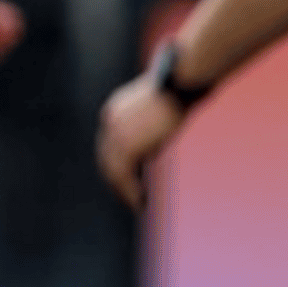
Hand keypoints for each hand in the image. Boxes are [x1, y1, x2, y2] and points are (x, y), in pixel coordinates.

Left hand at [96, 71, 185, 210]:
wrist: (181, 82)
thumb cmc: (180, 88)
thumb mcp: (159, 108)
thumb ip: (149, 128)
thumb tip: (149, 150)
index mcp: (114, 110)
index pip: (108, 144)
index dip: (114, 163)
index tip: (124, 178)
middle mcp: (110, 121)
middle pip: (106, 157)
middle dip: (115, 179)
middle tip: (126, 197)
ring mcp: (116, 134)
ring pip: (112, 170)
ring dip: (122, 191)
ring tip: (134, 205)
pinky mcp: (127, 145)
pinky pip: (123, 176)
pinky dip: (130, 192)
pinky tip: (139, 203)